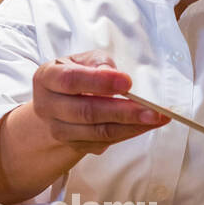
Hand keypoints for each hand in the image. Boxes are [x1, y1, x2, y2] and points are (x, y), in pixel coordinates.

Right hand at [31, 50, 167, 155]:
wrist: (57, 104)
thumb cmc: (75, 75)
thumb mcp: (83, 60)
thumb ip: (99, 63)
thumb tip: (114, 75)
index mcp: (46, 78)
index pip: (70, 80)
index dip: (99, 82)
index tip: (127, 82)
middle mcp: (47, 107)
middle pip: (86, 112)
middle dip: (123, 112)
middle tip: (152, 110)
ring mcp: (60, 130)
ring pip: (98, 132)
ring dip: (131, 127)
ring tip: (157, 118)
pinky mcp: (75, 145)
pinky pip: (105, 142)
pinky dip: (129, 134)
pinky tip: (147, 125)